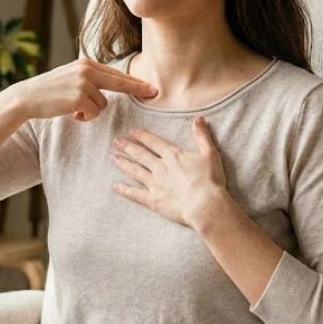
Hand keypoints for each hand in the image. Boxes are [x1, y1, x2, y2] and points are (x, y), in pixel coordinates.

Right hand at [10, 57, 158, 122]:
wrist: (26, 98)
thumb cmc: (49, 91)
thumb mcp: (70, 78)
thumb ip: (89, 79)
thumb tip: (110, 87)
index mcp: (85, 63)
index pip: (115, 73)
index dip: (134, 82)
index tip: (150, 87)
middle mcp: (86, 70)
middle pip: (120, 82)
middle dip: (137, 89)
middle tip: (155, 93)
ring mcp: (83, 83)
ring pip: (103, 104)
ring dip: (91, 111)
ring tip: (73, 108)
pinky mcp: (79, 97)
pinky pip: (93, 113)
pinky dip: (84, 117)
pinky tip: (70, 113)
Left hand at [110, 116, 227, 230]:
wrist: (204, 204)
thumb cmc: (209, 179)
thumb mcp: (209, 153)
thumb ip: (202, 136)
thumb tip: (198, 118)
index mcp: (172, 155)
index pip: (153, 142)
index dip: (142, 136)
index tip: (131, 131)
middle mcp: (160, 167)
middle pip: (140, 154)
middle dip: (128, 147)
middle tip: (116, 141)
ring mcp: (154, 184)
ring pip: (135, 171)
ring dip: (123, 164)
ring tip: (113, 158)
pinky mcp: (153, 200)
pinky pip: (135, 194)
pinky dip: (125, 190)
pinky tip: (116, 186)